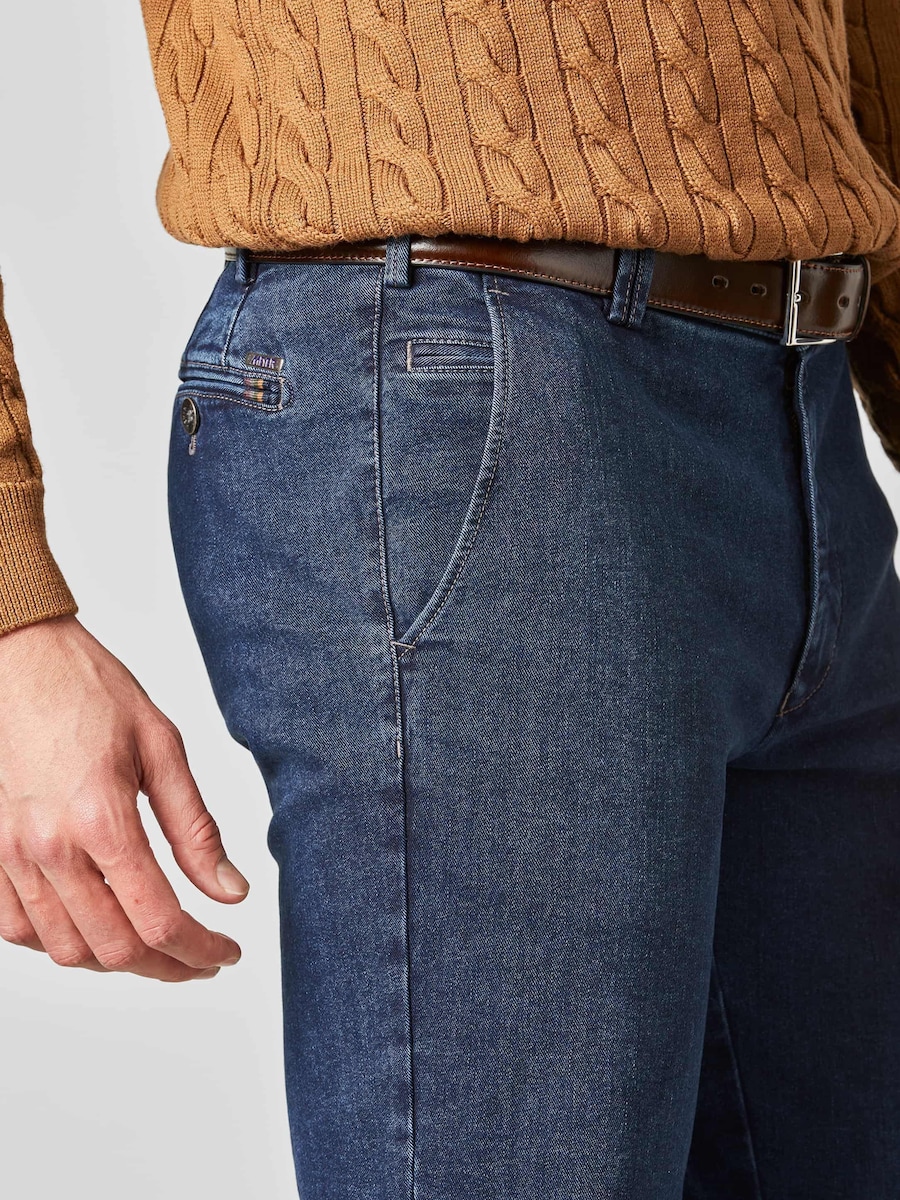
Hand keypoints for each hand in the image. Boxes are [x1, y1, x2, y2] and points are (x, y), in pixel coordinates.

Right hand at [0, 613, 248, 980]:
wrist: (21, 660)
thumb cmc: (91, 692)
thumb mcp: (163, 749)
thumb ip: (196, 829)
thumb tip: (230, 891)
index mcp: (101, 819)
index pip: (159, 920)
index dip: (200, 950)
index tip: (225, 953)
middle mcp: (49, 848)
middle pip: (114, 949)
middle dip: (166, 967)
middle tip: (199, 958)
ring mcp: (9, 855)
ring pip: (64, 949)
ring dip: (115, 960)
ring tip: (154, 945)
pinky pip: (17, 929)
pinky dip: (59, 942)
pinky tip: (93, 925)